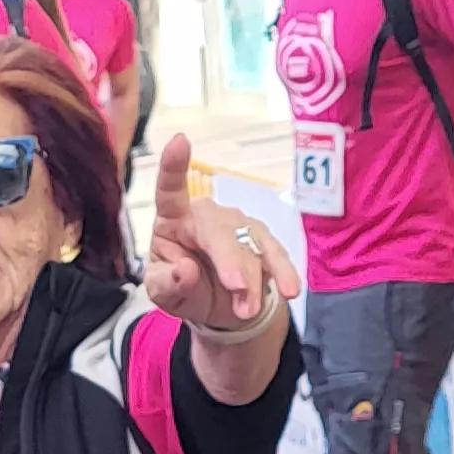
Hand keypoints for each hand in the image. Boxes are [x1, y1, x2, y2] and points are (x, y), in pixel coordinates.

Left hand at [143, 135, 296, 335]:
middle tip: (236, 290)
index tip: (178, 141)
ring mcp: (240, 226)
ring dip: (252, 282)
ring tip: (245, 311)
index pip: (170, 191)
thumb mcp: (164, 293)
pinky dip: (282, 274)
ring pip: (251, 248)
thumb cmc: (184, 288)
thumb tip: (185, 270)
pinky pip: (276, 255)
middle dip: (230, 260)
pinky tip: (288, 289)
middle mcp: (208, 216)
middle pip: (219, 229)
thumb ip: (168, 284)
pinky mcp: (265, 242)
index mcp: (174, 220)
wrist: (219, 308)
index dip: (173, 166)